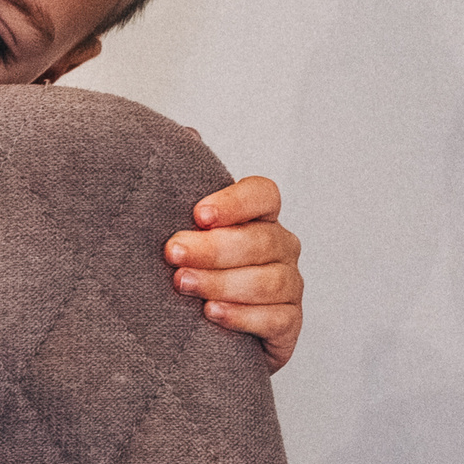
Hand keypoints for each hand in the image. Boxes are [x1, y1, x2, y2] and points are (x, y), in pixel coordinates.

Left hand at [164, 175, 304, 370]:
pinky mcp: (288, 324)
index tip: (198, 214)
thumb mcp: (186, 230)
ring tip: (184, 284)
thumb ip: (185, 185)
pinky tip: (212, 313)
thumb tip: (187, 132)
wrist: (205, 331)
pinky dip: (241, 316)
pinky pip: (274, 318)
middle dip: (213, 248)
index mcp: (260, 217)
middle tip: (174, 253)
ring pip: (267, 281)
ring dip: (222, 282)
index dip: (235, 202)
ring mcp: (289, 285)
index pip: (263, 195)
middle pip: (260, 240)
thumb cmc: (196, 270)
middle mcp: (280, 247)